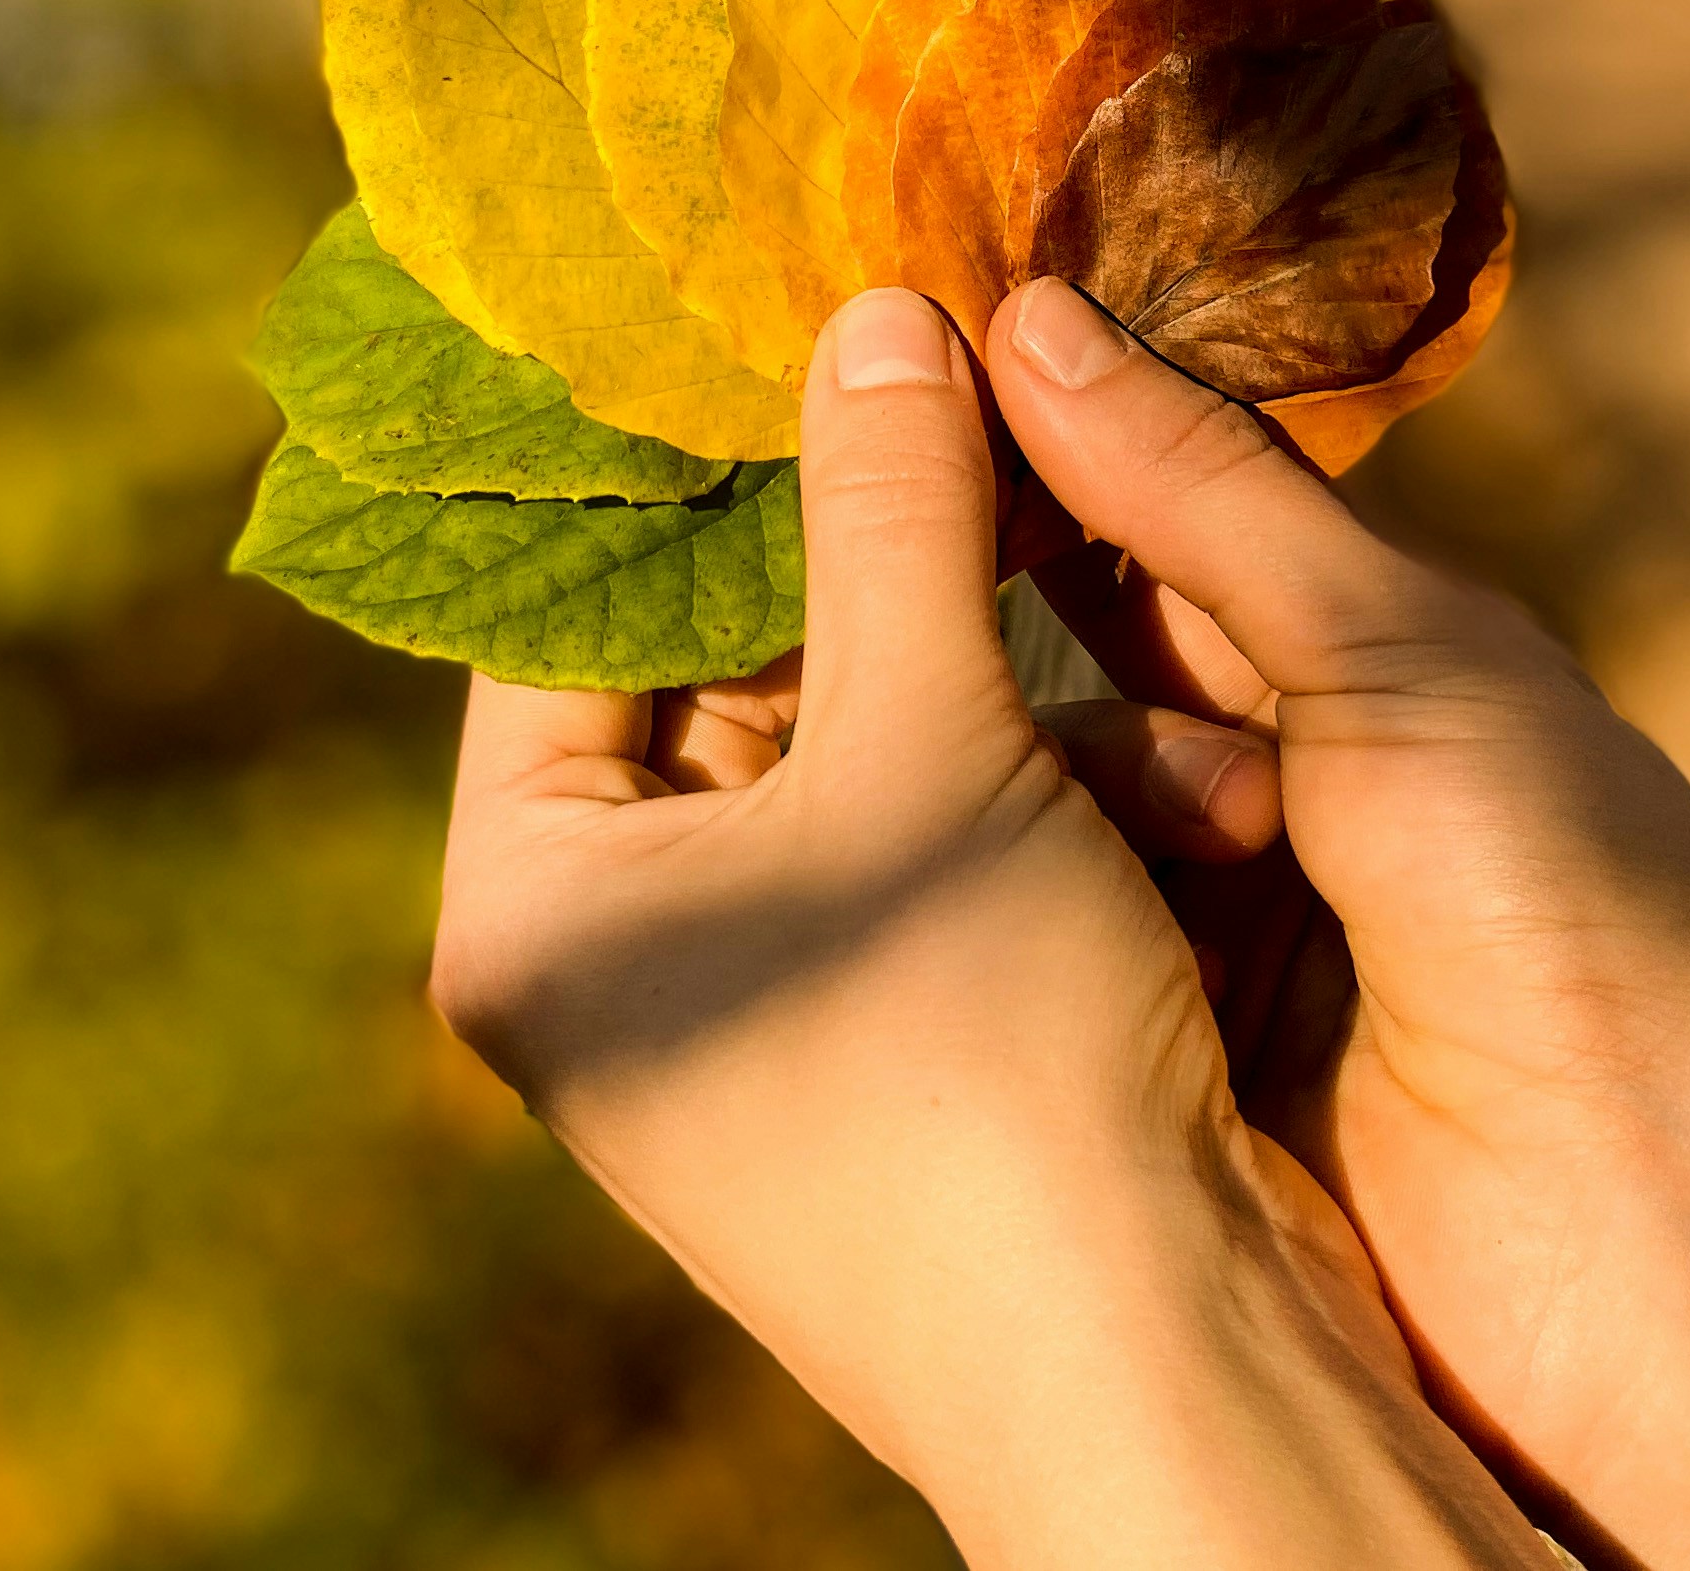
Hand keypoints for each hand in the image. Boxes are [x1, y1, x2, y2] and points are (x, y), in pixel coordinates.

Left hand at [429, 289, 1554, 1569]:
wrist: (1159, 1380)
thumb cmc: (990, 1067)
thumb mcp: (934, 755)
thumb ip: (891, 522)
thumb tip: (869, 316)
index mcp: (531, 904)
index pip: (562, 614)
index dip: (675, 459)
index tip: (768, 310)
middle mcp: (610, 958)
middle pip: (717, 672)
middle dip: (866, 550)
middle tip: (937, 370)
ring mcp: (742, 1005)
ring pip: (851, 750)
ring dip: (990, 674)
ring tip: (1068, 552)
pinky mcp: (875, 1036)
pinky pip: (924, 840)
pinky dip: (1024, 777)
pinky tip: (1154, 731)